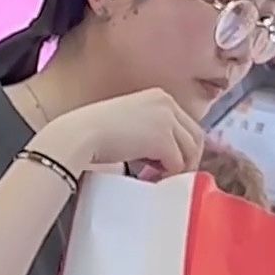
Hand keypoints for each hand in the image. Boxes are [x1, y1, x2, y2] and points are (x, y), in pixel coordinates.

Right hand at [40, 91, 204, 181]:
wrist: (79, 135)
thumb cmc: (93, 132)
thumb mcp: (129, 122)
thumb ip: (150, 130)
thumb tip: (166, 156)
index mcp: (159, 97)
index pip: (186, 124)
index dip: (183, 146)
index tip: (170, 163)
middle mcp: (167, 103)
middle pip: (196, 137)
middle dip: (188, 159)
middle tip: (171, 175)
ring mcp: (167, 120)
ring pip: (190, 151)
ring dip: (178, 168)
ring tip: (158, 177)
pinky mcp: (163, 139)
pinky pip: (177, 163)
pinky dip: (167, 175)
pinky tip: (150, 178)